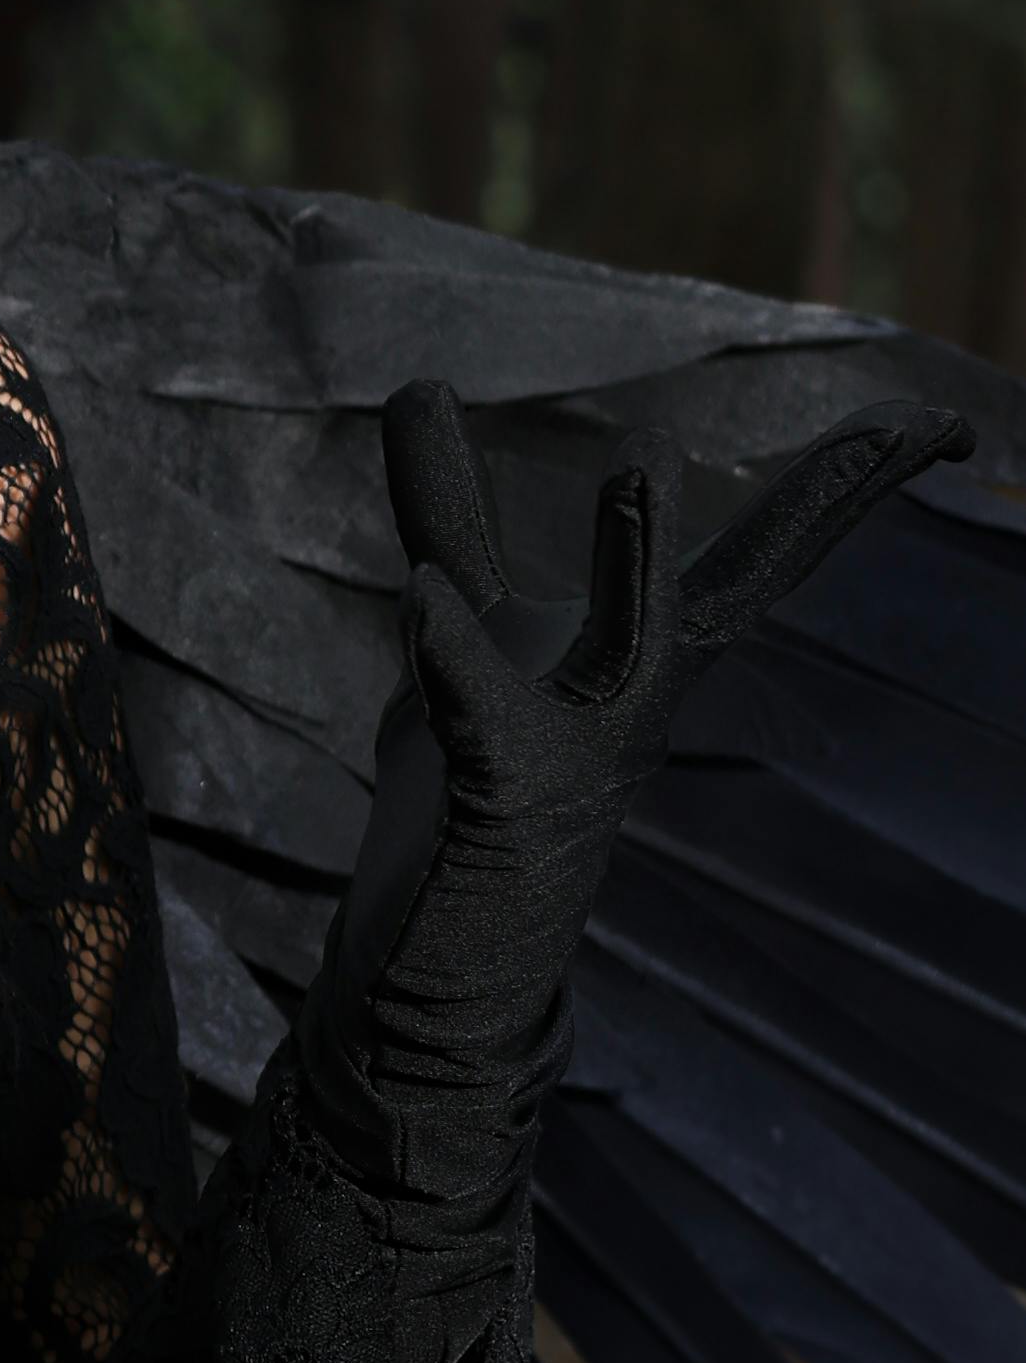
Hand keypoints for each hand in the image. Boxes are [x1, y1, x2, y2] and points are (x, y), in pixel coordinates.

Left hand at [297, 379, 968, 1212]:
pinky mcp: (504, 807)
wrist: (435, 978)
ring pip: (632, 651)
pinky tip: (422, 595)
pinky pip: (483, 715)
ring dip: (638, 562)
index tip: (940, 421)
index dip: (836, 483)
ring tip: (645, 464)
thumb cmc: (466, 795)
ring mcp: (579, 757)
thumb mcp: (462, 626)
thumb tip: (421, 384)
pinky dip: (455, 653)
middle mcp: (630, 702)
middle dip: (830, 506)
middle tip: (919, 426)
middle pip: (744, 585)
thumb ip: (448, 511)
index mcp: (636, 656)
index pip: (746, 551)